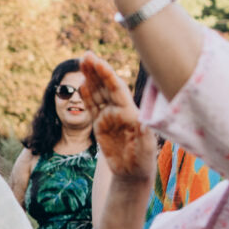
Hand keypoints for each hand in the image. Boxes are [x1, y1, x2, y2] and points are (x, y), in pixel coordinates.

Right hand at [80, 52, 154, 183]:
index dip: (107, 76)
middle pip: (105, 86)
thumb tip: (143, 122)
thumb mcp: (146, 149)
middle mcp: (119, 111)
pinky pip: (92, 107)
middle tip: (86, 55)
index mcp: (130, 113)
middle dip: (96, 70)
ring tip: (81, 63)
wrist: (132, 174)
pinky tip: (82, 84)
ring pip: (98, 93)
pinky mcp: (101, 125)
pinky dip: (86, 96)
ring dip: (90, 78)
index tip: (98, 63)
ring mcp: (109, 117)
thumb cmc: (143, 162)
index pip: (117, 90)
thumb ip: (144, 135)